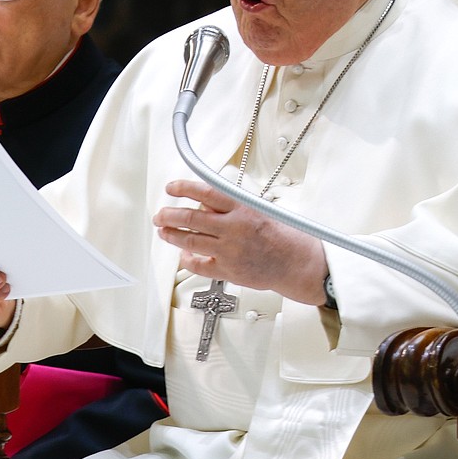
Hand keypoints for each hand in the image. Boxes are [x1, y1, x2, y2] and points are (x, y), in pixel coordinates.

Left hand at [152, 179, 327, 304]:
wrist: (296, 262)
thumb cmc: (283, 235)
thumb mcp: (260, 209)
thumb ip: (232, 207)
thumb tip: (206, 204)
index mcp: (242, 209)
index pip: (206, 193)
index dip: (184, 188)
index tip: (172, 188)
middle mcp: (233, 228)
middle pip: (191, 218)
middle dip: (169, 215)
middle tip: (161, 214)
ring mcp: (229, 251)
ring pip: (190, 240)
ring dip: (172, 235)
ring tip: (164, 231)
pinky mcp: (228, 270)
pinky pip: (199, 264)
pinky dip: (187, 258)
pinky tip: (183, 253)